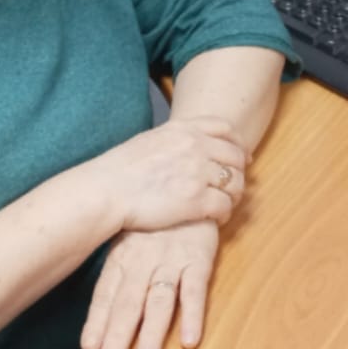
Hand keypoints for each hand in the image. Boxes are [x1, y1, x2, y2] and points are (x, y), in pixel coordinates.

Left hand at [80, 220, 219, 348]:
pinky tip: (189, 340)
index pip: (106, 292)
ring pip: (159, 301)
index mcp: (123, 255)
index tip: (89, 348)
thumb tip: (95, 308)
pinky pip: (195, 290)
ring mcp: (172, 260)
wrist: (187, 183)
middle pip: (129, 302)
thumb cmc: (154, 219)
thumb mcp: (127, 236)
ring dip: (152, 333)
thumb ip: (116, 272)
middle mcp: (144, 260)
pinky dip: (193, 315)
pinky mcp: (198, 259)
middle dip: (119, 335)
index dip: (98, 320)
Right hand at [94, 116, 246, 232]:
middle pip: (236, 156)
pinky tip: (216, 219)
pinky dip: (225, 214)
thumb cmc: (120, 169)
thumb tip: (186, 144)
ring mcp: (198, 173)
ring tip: (226, 204)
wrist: (106, 191)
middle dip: (239, 172)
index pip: (225, 129)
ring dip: (234, 195)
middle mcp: (195, 146)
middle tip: (234, 186)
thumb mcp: (150, 139)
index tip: (241, 156)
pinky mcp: (196, 201)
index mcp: (183, 129)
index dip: (238, 144)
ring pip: (235, 182)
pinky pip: (225, 206)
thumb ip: (174, 139)